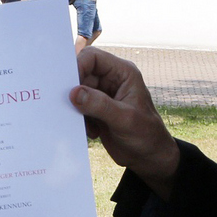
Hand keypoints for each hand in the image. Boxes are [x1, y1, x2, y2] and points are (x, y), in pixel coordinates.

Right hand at [71, 48, 179, 199]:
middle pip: (81, 74)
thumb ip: (100, 105)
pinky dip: (79, 119)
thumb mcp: (124, 119)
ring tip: (88, 125)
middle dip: (74, 91)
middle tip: (71, 108)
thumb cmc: (146, 135)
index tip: (68, 87)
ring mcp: (103, 95)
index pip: (93, 58)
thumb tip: (74, 93)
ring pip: (77, 91)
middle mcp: (112, 80)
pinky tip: (93, 132)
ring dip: (77, 108)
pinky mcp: (96, 109)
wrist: (148, 158)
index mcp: (123, 73)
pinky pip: (78, 106)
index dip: (78, 66)